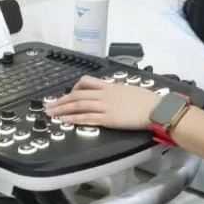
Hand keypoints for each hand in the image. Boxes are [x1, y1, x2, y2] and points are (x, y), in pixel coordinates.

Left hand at [45, 76, 159, 131]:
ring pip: (78, 106)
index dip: (74, 88)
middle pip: (77, 95)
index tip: (68, 93)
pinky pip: (86, 118)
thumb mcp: (129, 89)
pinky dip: (73, 119)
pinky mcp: (107, 119)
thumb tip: (112, 94)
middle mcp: (104, 94)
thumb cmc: (147, 100)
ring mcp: (105, 106)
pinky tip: (64, 121)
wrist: (155, 108)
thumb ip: (117, 91)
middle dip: (61, 100)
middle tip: (49, 105)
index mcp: (109, 86)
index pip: (86, 82)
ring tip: (51, 114)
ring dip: (62, 109)